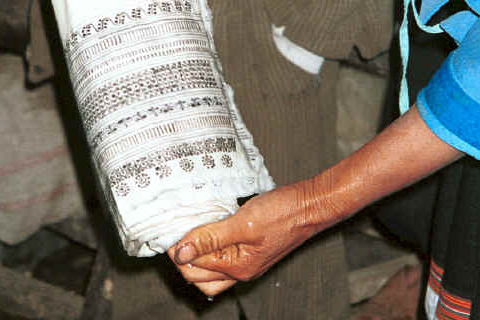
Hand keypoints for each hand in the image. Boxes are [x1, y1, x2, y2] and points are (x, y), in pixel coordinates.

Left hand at [171, 183, 321, 296]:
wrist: (310, 205)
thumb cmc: (284, 213)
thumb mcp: (243, 223)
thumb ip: (211, 238)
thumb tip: (181, 251)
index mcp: (238, 268)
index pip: (194, 267)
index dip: (178, 248)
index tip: (169, 228)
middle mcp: (241, 270)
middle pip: (199, 276)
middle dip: (183, 256)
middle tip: (175, 230)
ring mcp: (246, 261)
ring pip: (210, 269)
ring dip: (196, 253)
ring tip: (190, 229)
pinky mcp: (251, 248)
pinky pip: (223, 255)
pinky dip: (211, 245)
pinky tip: (208, 227)